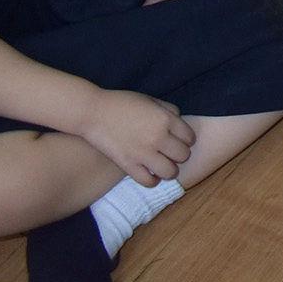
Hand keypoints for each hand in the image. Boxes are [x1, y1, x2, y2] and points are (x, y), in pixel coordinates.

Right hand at [79, 90, 195, 185]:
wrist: (93, 112)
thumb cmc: (122, 103)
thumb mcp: (151, 100)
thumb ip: (169, 110)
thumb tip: (180, 123)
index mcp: (165, 119)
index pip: (190, 138)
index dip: (186, 140)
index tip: (179, 140)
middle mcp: (158, 137)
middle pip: (183, 156)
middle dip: (180, 155)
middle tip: (171, 153)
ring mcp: (143, 153)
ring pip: (170, 172)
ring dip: (169, 170)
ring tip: (162, 165)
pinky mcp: (128, 165)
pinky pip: (149, 182)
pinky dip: (153, 180)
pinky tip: (150, 174)